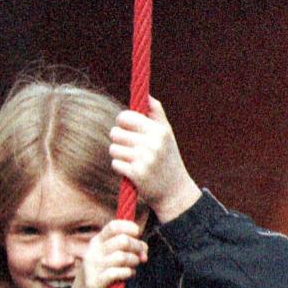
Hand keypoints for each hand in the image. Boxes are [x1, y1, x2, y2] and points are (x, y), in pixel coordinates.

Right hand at [67, 219, 147, 287]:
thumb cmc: (106, 272)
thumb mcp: (113, 255)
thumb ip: (129, 248)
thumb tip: (144, 250)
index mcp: (97, 241)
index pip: (114, 226)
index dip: (129, 227)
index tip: (138, 234)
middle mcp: (93, 251)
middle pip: (122, 241)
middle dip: (137, 247)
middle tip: (141, 256)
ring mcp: (93, 267)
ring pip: (122, 257)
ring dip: (134, 261)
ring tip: (133, 267)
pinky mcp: (96, 281)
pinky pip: (117, 272)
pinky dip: (128, 273)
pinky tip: (128, 275)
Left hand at [109, 96, 201, 222]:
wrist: (174, 192)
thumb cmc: (168, 159)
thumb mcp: (167, 135)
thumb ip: (156, 114)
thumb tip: (146, 95)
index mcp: (159, 131)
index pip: (126, 117)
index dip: (122, 122)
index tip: (126, 128)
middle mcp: (153, 144)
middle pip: (116, 132)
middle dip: (119, 140)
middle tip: (129, 147)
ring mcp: (144, 159)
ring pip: (113, 148)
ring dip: (118, 155)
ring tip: (132, 160)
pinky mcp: (136, 174)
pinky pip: (115, 163)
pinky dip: (120, 167)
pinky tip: (131, 171)